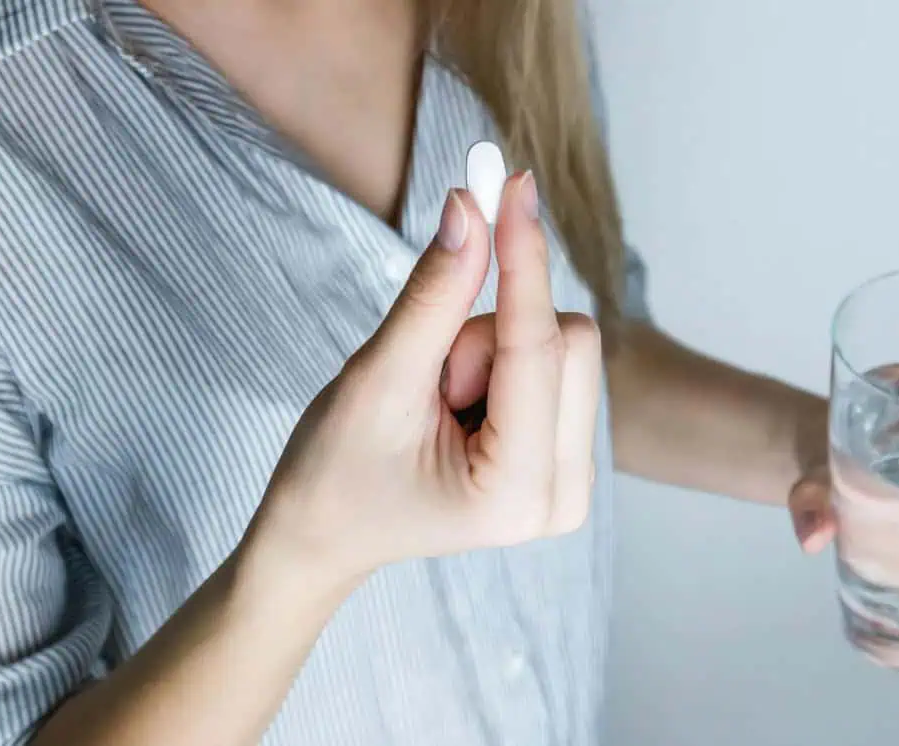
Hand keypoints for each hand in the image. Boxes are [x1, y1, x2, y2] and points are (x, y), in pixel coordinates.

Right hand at [245, 173, 601, 597]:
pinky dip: (504, 363)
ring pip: (565, 347)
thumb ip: (433, 295)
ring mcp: (573, 482)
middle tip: (431, 379)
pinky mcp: (568, 457)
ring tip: (439, 402)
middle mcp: (564, 497)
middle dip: (490, 334)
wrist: (326, 534)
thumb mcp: (378, 379)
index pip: (536, 346)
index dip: (522, 257)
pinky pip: (557, 364)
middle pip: (570, 341)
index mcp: (517, 494)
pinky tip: (462, 407)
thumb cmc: (335, 473)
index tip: (514, 182)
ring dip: (492, 351)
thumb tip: (471, 205)